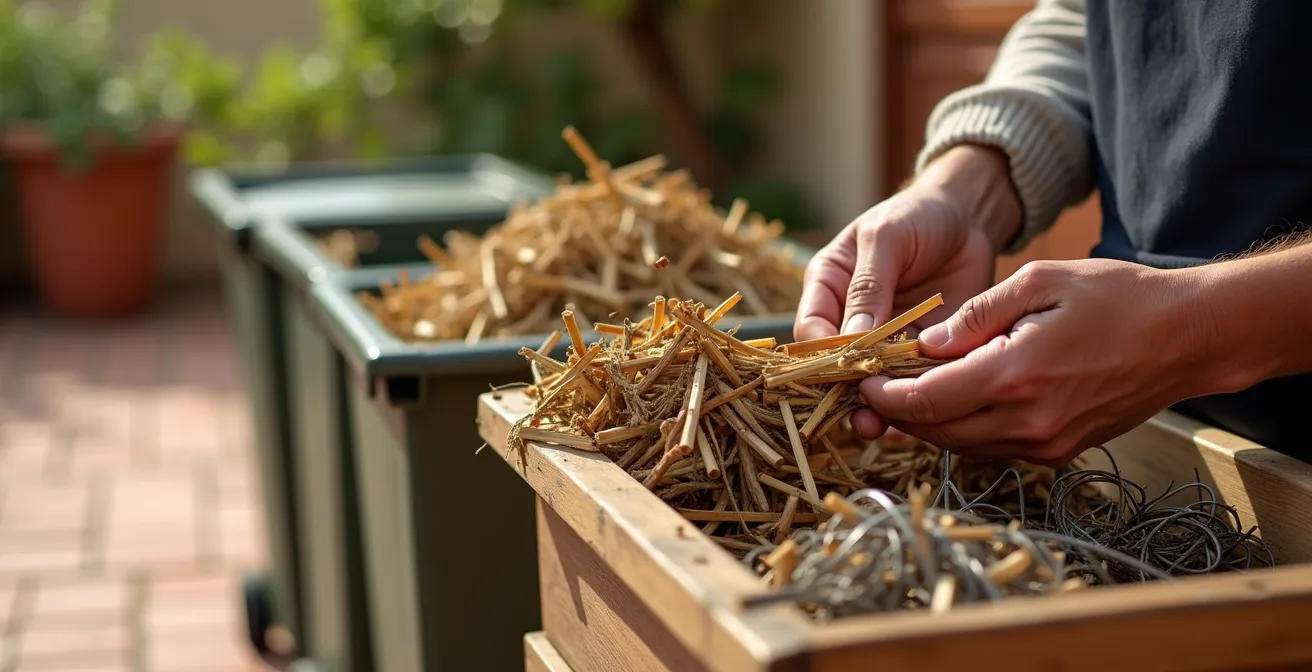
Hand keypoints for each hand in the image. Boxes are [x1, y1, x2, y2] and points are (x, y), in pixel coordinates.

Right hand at [795, 144, 1022, 437]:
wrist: (968, 218)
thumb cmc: (916, 216)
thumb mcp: (886, 238)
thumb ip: (869, 285)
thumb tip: (852, 337)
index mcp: (827, 287)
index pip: (811, 329)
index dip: (820, 354)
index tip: (840, 371)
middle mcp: (849, 319)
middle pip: (836, 364)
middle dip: (845, 391)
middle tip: (860, 414)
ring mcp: (884, 338)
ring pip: (871, 379)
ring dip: (876, 404)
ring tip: (880, 427)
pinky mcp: (919, 350)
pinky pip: (910, 380)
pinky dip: (913, 399)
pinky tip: (916, 419)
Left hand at [859, 258, 1215, 466]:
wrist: (1189, 337)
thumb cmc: (1118, 297)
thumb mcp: (1040, 282)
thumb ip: (975, 314)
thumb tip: (925, 343)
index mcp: (1015, 376)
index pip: (923, 401)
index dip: (883, 393)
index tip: (862, 378)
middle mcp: (1027, 422)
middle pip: (934, 432)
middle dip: (896, 413)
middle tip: (872, 387)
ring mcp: (1046, 443)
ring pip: (961, 447)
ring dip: (928, 424)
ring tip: (905, 392)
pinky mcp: (1060, 451)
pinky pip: (992, 448)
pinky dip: (964, 429)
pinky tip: (955, 400)